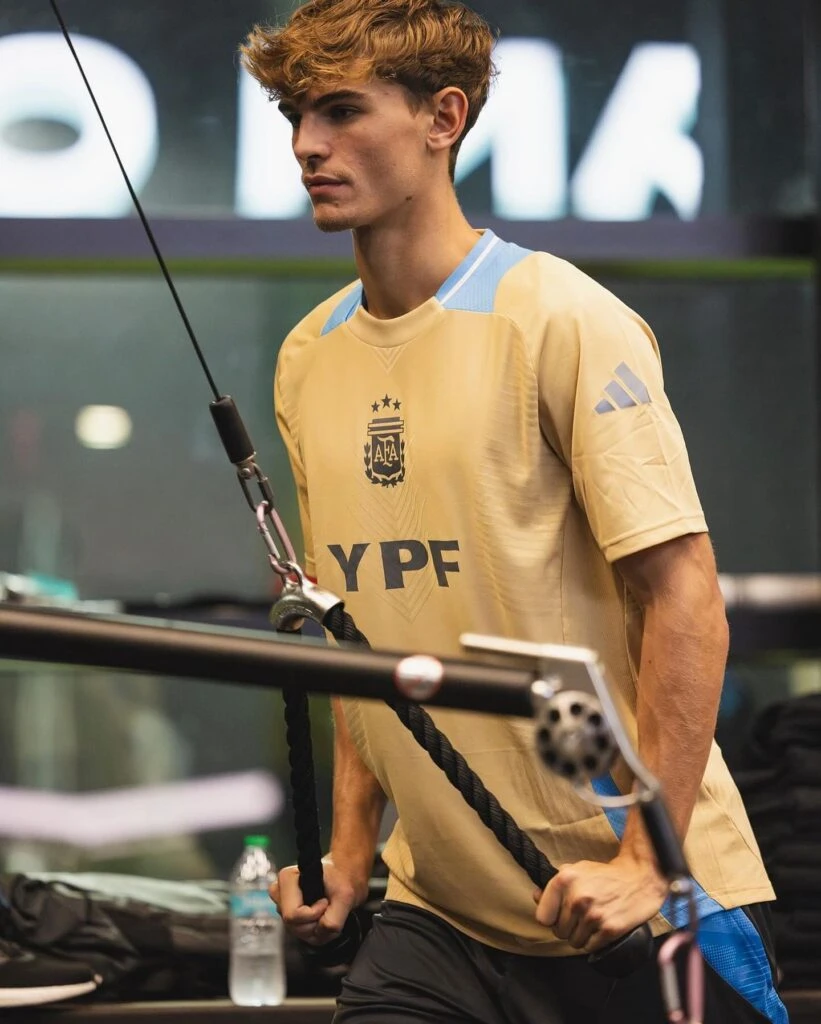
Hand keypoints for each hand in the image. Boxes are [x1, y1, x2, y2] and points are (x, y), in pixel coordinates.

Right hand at [269, 856, 366, 946]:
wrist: (341, 879)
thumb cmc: (340, 880)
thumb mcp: (345, 896)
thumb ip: (334, 918)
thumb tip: (321, 930)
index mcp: (287, 879)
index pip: (292, 914)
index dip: (313, 914)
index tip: (325, 902)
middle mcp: (280, 893)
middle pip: (293, 926)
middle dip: (316, 924)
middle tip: (328, 908)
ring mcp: (283, 907)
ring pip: (298, 933)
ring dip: (318, 929)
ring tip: (327, 912)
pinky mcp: (289, 917)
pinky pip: (302, 935)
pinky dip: (317, 932)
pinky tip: (323, 917)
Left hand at [533, 853, 667, 952]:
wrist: (639, 879)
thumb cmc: (605, 875)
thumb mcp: (577, 870)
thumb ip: (555, 885)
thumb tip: (536, 897)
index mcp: (564, 880)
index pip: (543, 916)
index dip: (550, 918)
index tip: (557, 916)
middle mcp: (577, 898)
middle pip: (558, 931)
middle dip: (567, 927)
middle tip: (580, 918)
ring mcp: (593, 915)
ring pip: (573, 942)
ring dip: (580, 936)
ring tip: (590, 923)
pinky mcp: (609, 930)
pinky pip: (589, 947)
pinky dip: (593, 942)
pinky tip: (599, 929)